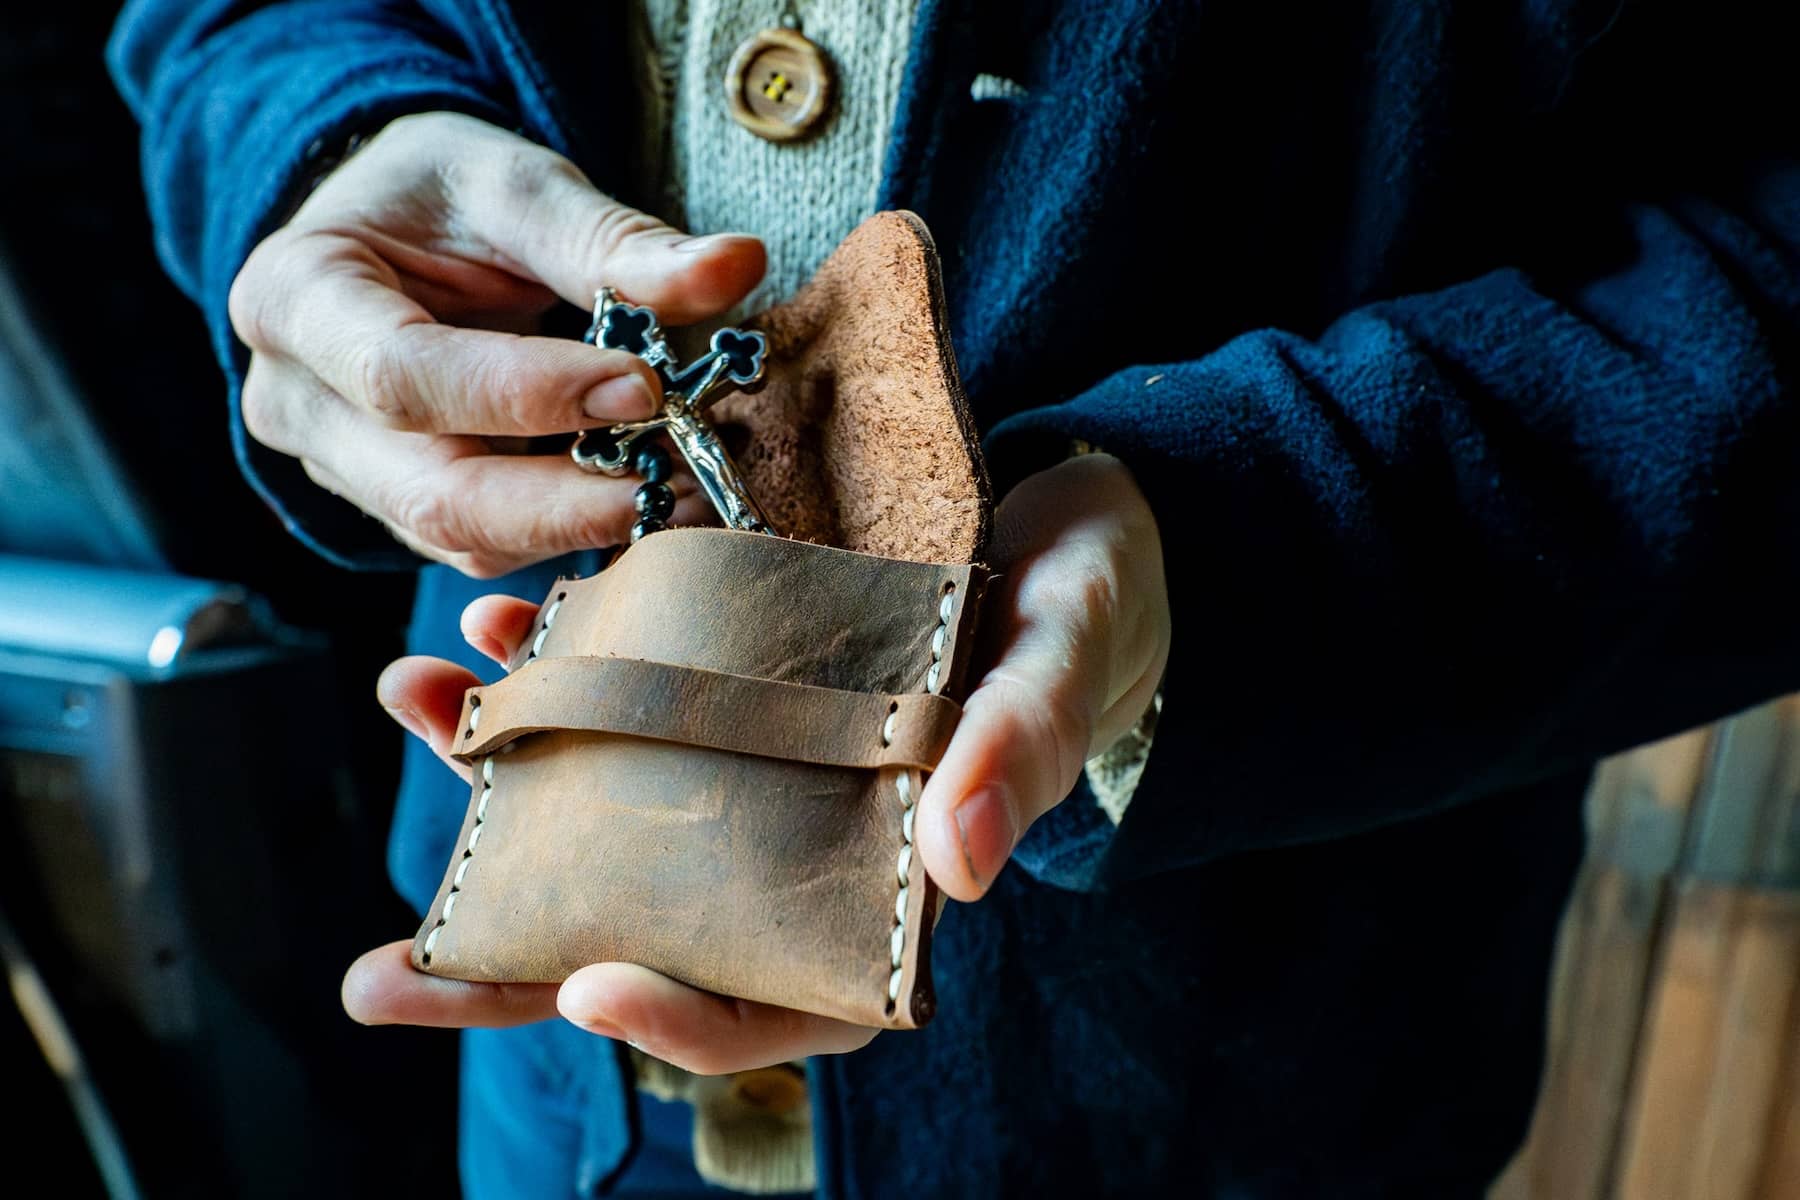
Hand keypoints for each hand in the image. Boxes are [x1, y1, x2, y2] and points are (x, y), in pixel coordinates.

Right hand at [229, 111, 766, 576]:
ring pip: (465, 537)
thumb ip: (613, 237)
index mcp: (295, 298)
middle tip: (682, 483)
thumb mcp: (516, 186)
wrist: (393, 233)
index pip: (406, 374)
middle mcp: (299, 404)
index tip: (645, 386)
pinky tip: (643, 497)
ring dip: (581, 526)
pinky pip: (487, 545)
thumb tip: (737, 266)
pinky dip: (570, 530)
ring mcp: (344, 472)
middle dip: (567, 502)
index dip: (530, 394)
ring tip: (683, 488)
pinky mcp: (399, 509)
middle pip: (433, 493)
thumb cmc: (440, 199)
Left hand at [343, 454, 1169, 1069]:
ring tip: (413, 704)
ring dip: (499, 775)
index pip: (781, 1000)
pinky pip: (622, 697)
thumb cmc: (1086, 611)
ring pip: (610, 813)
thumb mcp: (1066, 658)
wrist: (1059, 518)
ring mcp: (749, 763)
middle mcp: (798, 840)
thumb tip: (961, 863)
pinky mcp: (722, 680)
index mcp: (886, 880)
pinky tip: (496, 613)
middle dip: (510, 961)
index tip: (584, 989)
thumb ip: (1020, 746)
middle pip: (652, 934)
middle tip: (382, 980)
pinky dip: (550, 665)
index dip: (684, 1020)